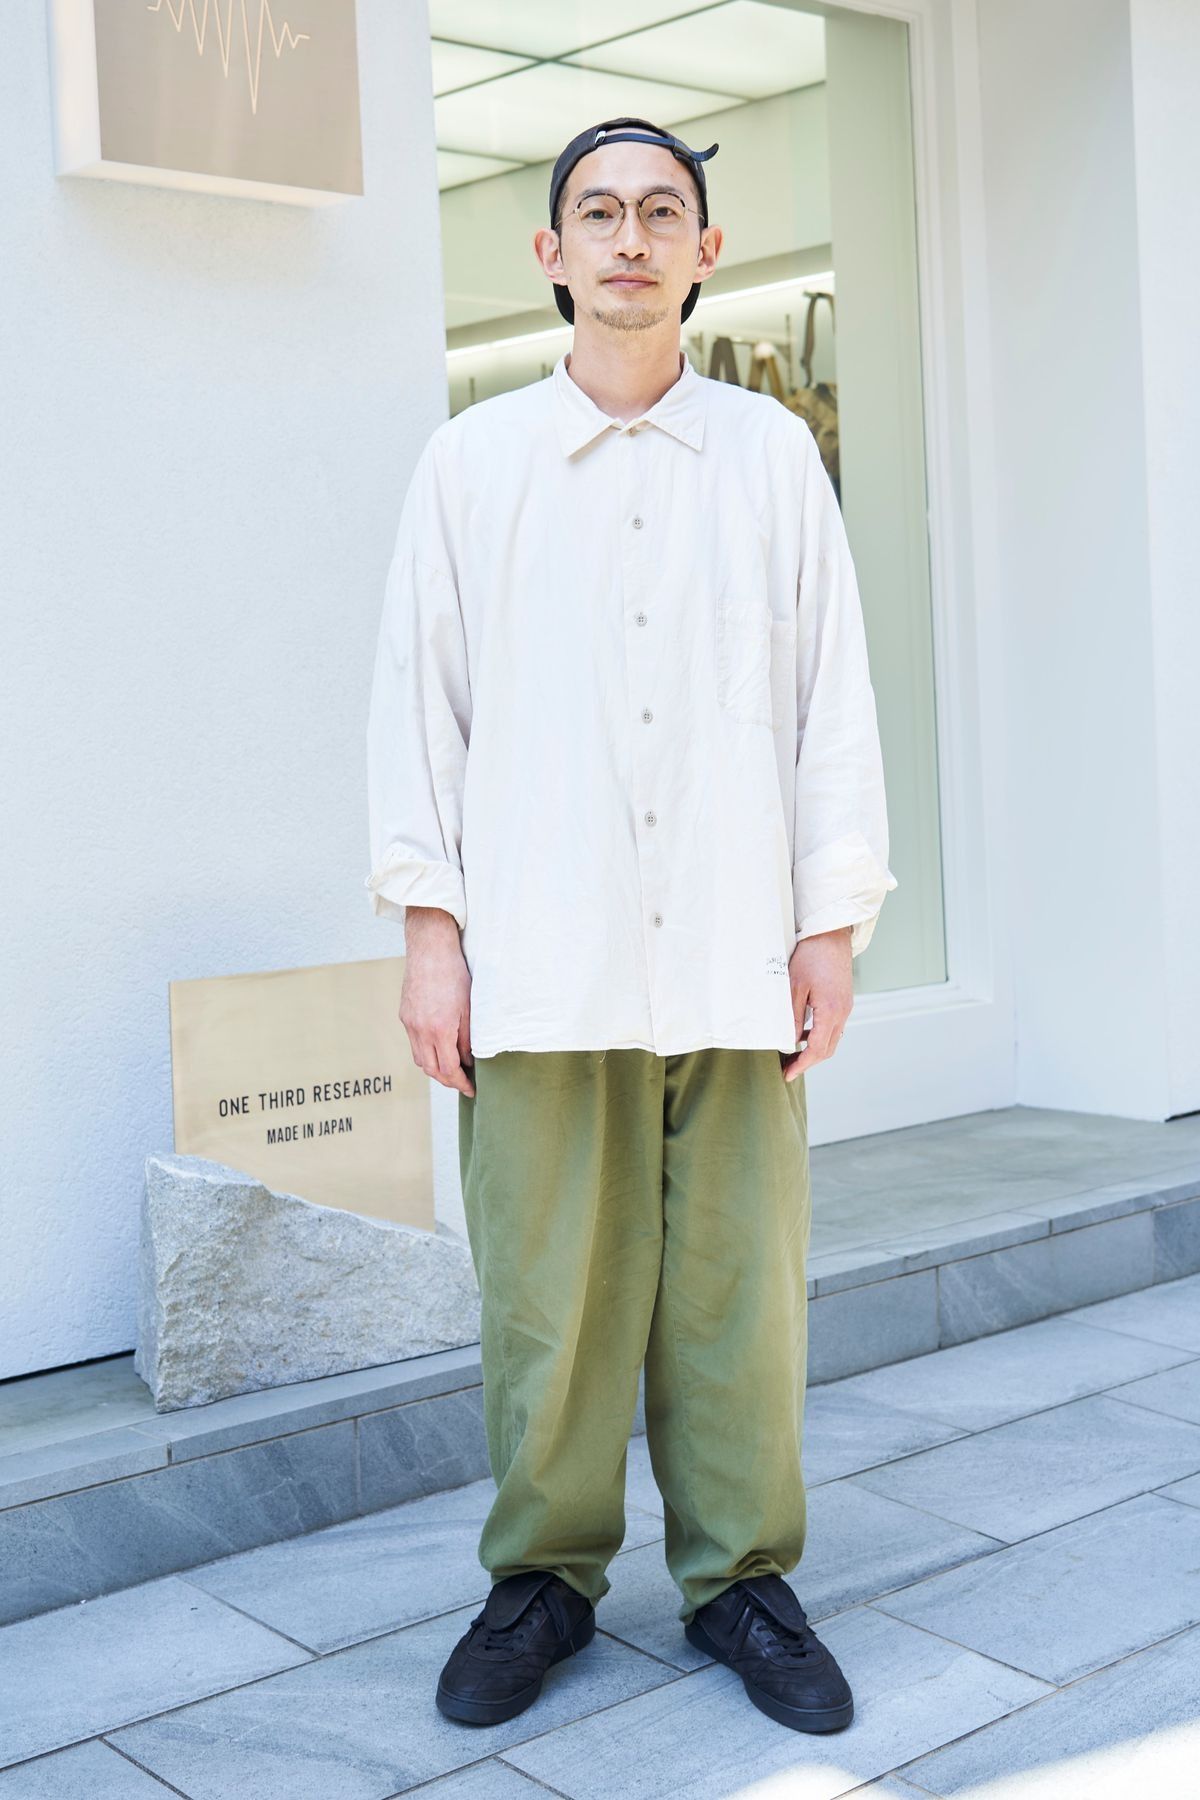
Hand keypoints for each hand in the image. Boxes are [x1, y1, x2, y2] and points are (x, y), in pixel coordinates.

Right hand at [399, 907, 475, 1095]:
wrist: (430, 949)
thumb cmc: (454, 974)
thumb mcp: (469, 1008)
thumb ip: (467, 1038)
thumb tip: (467, 1061)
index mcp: (440, 1030)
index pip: (449, 1070)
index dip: (460, 1083)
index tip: (471, 1089)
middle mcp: (420, 1030)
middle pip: (431, 1070)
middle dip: (448, 1081)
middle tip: (463, 1082)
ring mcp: (409, 1024)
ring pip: (420, 1059)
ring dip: (435, 1069)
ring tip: (452, 1068)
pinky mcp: (404, 1016)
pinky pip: (414, 1043)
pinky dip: (426, 1052)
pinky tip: (439, 1048)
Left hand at [781, 926, 853, 1082]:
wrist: (830, 936)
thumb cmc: (811, 957)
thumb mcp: (793, 987)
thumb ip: (792, 1018)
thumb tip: (789, 1042)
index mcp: (831, 1011)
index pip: (817, 1050)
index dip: (802, 1065)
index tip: (787, 1075)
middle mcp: (842, 1013)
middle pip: (828, 1049)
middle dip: (808, 1062)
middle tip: (788, 1068)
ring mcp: (846, 1008)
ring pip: (832, 1040)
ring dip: (814, 1050)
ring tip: (793, 1055)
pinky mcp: (844, 1002)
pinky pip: (834, 1027)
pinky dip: (820, 1037)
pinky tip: (804, 1034)